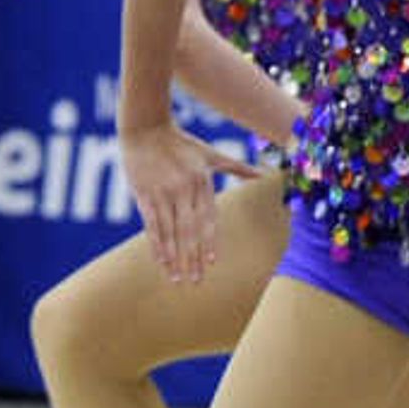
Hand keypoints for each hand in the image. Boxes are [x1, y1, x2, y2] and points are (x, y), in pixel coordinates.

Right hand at [117, 123, 261, 285]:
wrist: (146, 127)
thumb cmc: (180, 141)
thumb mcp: (210, 153)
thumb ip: (236, 167)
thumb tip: (264, 175)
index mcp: (201, 182)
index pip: (207, 218)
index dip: (208, 241)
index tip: (211, 262)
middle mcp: (183, 190)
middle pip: (188, 230)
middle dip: (192, 257)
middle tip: (195, 280)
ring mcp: (162, 194)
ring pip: (169, 232)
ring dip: (173, 257)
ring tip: (177, 278)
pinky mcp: (144, 195)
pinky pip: (151, 225)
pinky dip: (156, 244)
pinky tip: (160, 261)